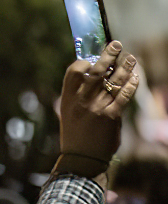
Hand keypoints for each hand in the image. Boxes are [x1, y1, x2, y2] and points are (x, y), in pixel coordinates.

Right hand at [59, 41, 139, 163]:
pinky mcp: (111, 116)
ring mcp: (96, 108)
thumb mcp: (68, 113)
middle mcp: (81, 101)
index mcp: (67, 98)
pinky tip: (135, 78)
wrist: (82, 158)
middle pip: (96, 71)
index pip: (74, 72)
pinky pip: (124, 96)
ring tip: (131, 58)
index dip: (85, 61)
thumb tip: (93, 77)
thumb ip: (78, 96)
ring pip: (113, 81)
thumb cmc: (75, 135)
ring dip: (124, 67)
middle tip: (116, 45)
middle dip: (108, 55)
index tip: (94, 58)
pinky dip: (131, 85)